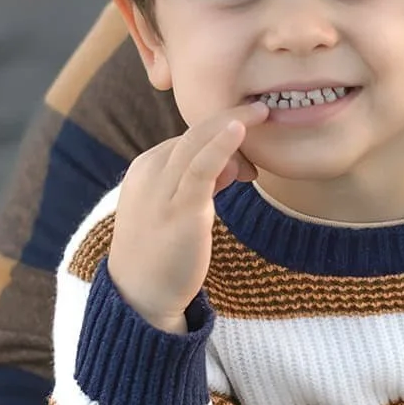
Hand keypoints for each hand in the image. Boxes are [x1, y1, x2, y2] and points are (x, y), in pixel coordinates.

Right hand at [104, 105, 265, 329]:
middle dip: (230, 117)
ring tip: (262, 110)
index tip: (247, 164)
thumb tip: (235, 164)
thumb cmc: (163, 252)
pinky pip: (200, 167)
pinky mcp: (181, 210)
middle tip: (263, 109)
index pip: (188, 139)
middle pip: (194, 132)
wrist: (141, 294)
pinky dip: (220, 144)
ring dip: (232, 123)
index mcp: (147, 168)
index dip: (222, 139)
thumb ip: (205, 183)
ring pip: (197, 141)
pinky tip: (239, 129)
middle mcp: (150, 172)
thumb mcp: (181, 208)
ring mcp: (163, 190)